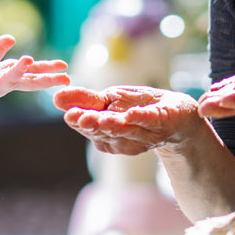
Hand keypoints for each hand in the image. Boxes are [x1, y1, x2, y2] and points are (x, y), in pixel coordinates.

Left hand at [0, 34, 70, 110]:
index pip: (33, 71)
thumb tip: (12, 37)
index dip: (49, 69)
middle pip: (28, 80)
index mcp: (9, 76)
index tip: (65, 67)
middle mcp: (4, 84)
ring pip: (8, 80)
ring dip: (17, 70)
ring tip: (28, 58)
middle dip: (46, 78)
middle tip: (65, 78)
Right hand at [54, 85, 202, 155]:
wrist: (178, 116)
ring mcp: (145, 133)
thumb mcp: (110, 100)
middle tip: (78, 118)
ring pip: (126, 129)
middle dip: (93, 125)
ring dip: (113, 124)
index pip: (90, 127)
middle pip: (106, 131)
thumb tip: (56, 97)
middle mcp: (124, 137)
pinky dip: (141, 118)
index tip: (68, 115)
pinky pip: (151, 120)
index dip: (80, 122)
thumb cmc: (139, 107)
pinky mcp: (164, 122)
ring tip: (99, 117)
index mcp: (107, 132)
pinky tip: (131, 114)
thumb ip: (86, 101)